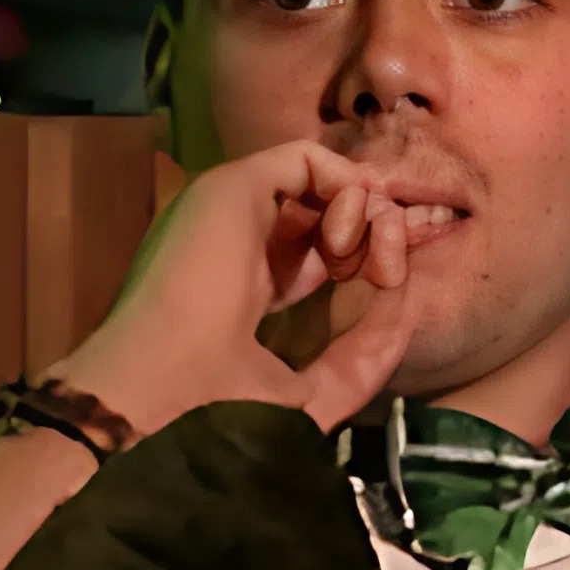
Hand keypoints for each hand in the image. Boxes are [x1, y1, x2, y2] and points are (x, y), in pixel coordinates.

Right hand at [46, 140, 412, 437]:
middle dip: (374, 235)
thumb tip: (405, 298)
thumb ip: (365, 354)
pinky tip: (348, 235)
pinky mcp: (233, 186)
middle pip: (322, 216)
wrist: (163, 400)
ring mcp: (229, 213)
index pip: (313, 259)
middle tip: (388, 274)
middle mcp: (235, 245)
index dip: (362, 265)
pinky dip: (346, 186)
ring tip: (368, 261)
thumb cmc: (221, 412)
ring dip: (366, 212)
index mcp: (244, 293)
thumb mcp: (316, 395)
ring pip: (320, 182)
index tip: (391, 290)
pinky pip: (307, 158)